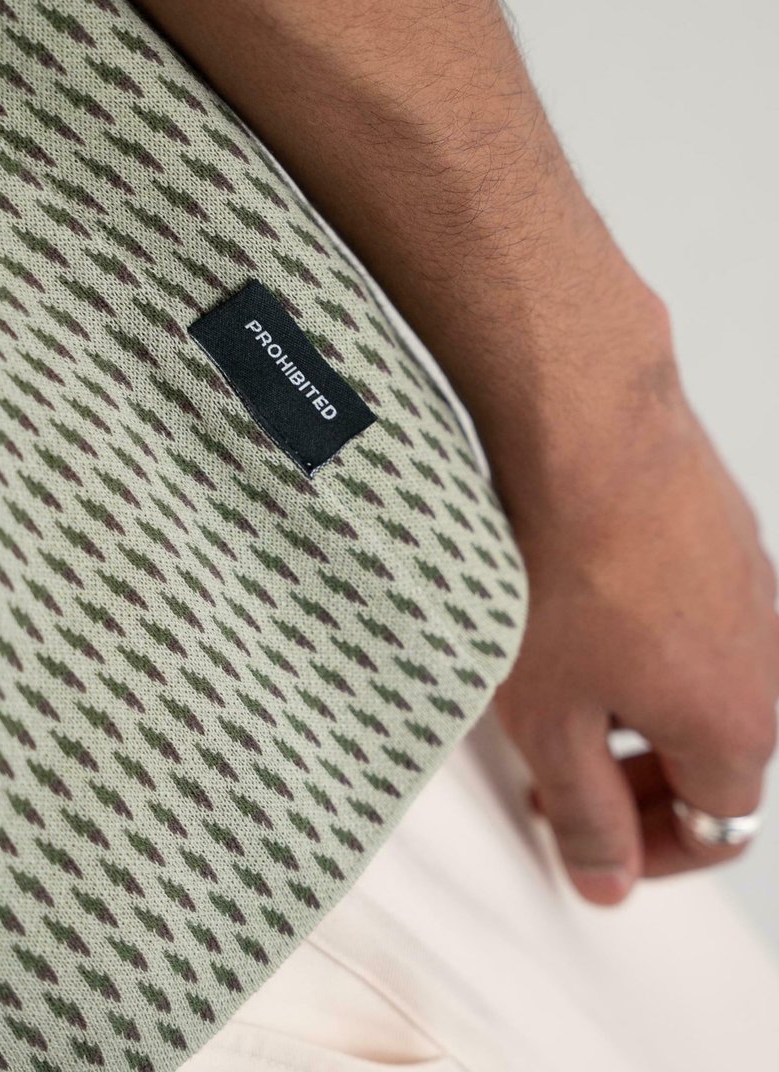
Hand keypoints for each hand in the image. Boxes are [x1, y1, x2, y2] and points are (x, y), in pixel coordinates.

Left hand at [492, 372, 778, 905]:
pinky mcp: (726, 534)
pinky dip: (648, 640)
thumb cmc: (566, 570)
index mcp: (740, 726)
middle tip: (566, 776)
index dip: (647, 850)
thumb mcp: (552, 721)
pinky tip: (584, 616)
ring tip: (563, 691)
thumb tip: (607, 876)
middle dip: (639, 781)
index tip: (592, 843)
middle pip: (715, 754)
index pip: (715, 826)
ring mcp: (753, 588)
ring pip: (704, 680)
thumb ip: (587, 813)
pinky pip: (696, 615)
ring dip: (640, 708)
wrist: (585, 433)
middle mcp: (768, 659)